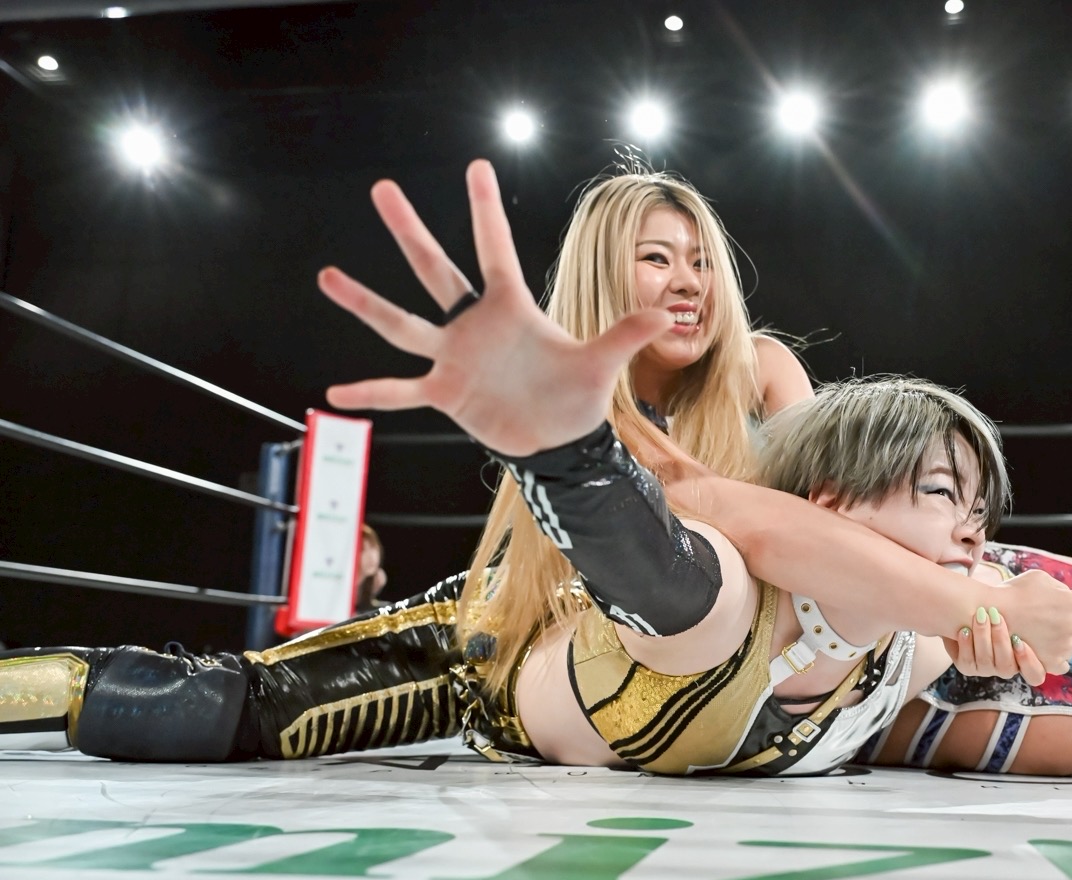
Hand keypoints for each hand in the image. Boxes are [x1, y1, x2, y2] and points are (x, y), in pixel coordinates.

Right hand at [318, 161, 673, 456]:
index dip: (487, 209)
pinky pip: (401, 390)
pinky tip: (335, 393)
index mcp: (511, 307)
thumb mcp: (602, 364)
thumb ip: (624, 336)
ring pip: (403, 323)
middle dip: (411, 230)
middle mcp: (475, 324)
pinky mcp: (445, 392)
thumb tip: (662, 313)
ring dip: (366, 302)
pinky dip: (371, 392)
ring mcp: (454, 356)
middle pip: (436, 270)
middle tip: (383, 189)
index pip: (496, 249)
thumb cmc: (578, 396)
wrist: (558, 441)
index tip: (478, 165)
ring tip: (326, 275)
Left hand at [943, 605, 1049, 685]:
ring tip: (981, 616)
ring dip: (983, 638)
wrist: (971, 608)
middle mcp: (1007, 667)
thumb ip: (1035, 605)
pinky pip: (967, 662)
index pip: (1035, 675)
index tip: (1020, 641)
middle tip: (997, 617)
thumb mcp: (1021, 602)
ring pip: (986, 662)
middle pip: (1007, 667)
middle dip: (1000, 640)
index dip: (1029, 662)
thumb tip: (1053, 596)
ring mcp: (987, 669)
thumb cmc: (1003, 604)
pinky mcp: (968, 666)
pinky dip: (966, 645)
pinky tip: (964, 629)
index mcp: (1027, 658)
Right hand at [986, 570, 1071, 675]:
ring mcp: (1065, 645)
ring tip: (1032, 636)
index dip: (1067, 616)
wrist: (992, 610)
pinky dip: (1052, 661)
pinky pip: (1061, 666)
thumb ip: (1062, 588)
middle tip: (1039, 624)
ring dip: (1055, 645)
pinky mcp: (1053, 662)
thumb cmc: (1014, 591)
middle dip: (1060, 629)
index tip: (1053, 616)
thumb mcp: (1040, 578)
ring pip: (1067, 648)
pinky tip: (1038, 653)